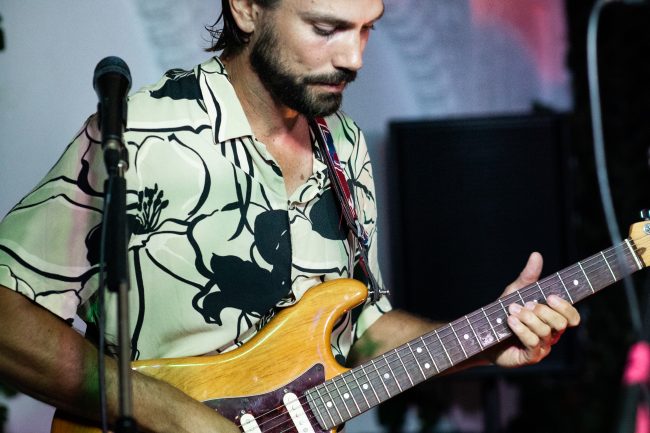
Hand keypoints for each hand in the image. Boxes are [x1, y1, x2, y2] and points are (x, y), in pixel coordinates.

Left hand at [490, 252, 580, 367]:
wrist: (482, 334)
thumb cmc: (502, 313)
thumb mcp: (515, 292)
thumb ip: (528, 276)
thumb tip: (536, 255)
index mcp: (552, 320)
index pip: (572, 317)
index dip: (566, 307)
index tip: (550, 297)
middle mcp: (551, 335)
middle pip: (561, 324)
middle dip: (543, 311)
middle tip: (525, 304)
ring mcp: (541, 347)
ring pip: (546, 332)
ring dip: (528, 318)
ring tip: (511, 311)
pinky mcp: (529, 357)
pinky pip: (533, 343)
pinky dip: (522, 329)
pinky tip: (510, 321)